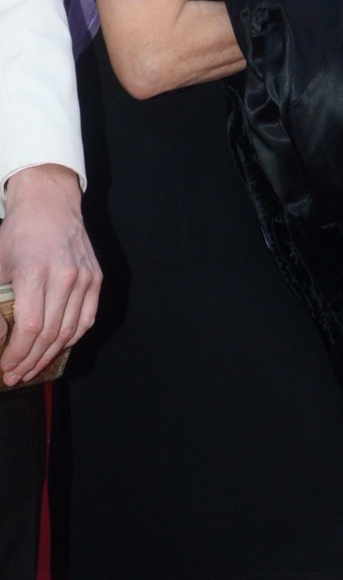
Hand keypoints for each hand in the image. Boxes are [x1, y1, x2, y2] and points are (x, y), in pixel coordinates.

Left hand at [0, 165, 99, 385]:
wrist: (50, 204)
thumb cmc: (17, 234)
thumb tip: (0, 337)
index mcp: (35, 271)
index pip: (32, 326)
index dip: (18, 353)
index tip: (7, 367)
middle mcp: (65, 276)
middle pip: (51, 333)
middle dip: (31, 360)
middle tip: (16, 375)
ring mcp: (85, 278)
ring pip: (70, 331)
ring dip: (50, 354)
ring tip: (33, 367)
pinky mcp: (96, 279)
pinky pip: (86, 319)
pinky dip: (72, 338)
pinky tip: (56, 348)